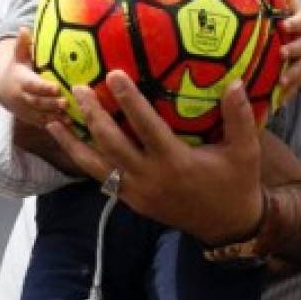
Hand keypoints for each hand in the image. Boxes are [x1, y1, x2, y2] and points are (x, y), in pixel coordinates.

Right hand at [0, 29, 65, 127]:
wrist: (3, 89)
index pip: (32, 85)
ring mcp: (25, 110)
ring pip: (40, 115)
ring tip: (71, 118)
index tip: (57, 88)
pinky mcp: (30, 118)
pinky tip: (69, 126)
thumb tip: (24, 29)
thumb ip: (23, 45)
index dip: (43, 88)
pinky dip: (54, 126)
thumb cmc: (17, 68)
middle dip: (51, 104)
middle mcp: (21, 97)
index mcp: (21, 80)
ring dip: (55, 117)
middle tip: (67, 103)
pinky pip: (41, 123)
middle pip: (37, 102)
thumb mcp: (18, 56)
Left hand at [46, 71, 263, 245]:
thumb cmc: (237, 182)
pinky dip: (84, 161)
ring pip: (96, 166)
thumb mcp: (245, 150)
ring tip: (54, 121)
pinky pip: (102, 179)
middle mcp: (150, 178)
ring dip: (74, 142)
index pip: (146, 126)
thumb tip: (235, 83)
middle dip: (93, 115)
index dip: (129, 100)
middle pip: (112, 143)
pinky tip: (72, 146)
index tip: (114, 74)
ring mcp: (137, 193)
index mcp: (176, 162)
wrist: (227, 224)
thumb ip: (239, 117)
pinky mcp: (132, 201)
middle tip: (78, 89)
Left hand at [276, 0, 300, 99]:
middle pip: (300, 48)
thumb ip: (289, 0)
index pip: (300, 24)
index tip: (283, 24)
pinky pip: (294, 88)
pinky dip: (286, 96)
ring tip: (281, 82)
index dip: (292, 24)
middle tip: (282, 53)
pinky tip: (278, 103)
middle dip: (292, 51)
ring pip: (298, 70)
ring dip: (291, 76)